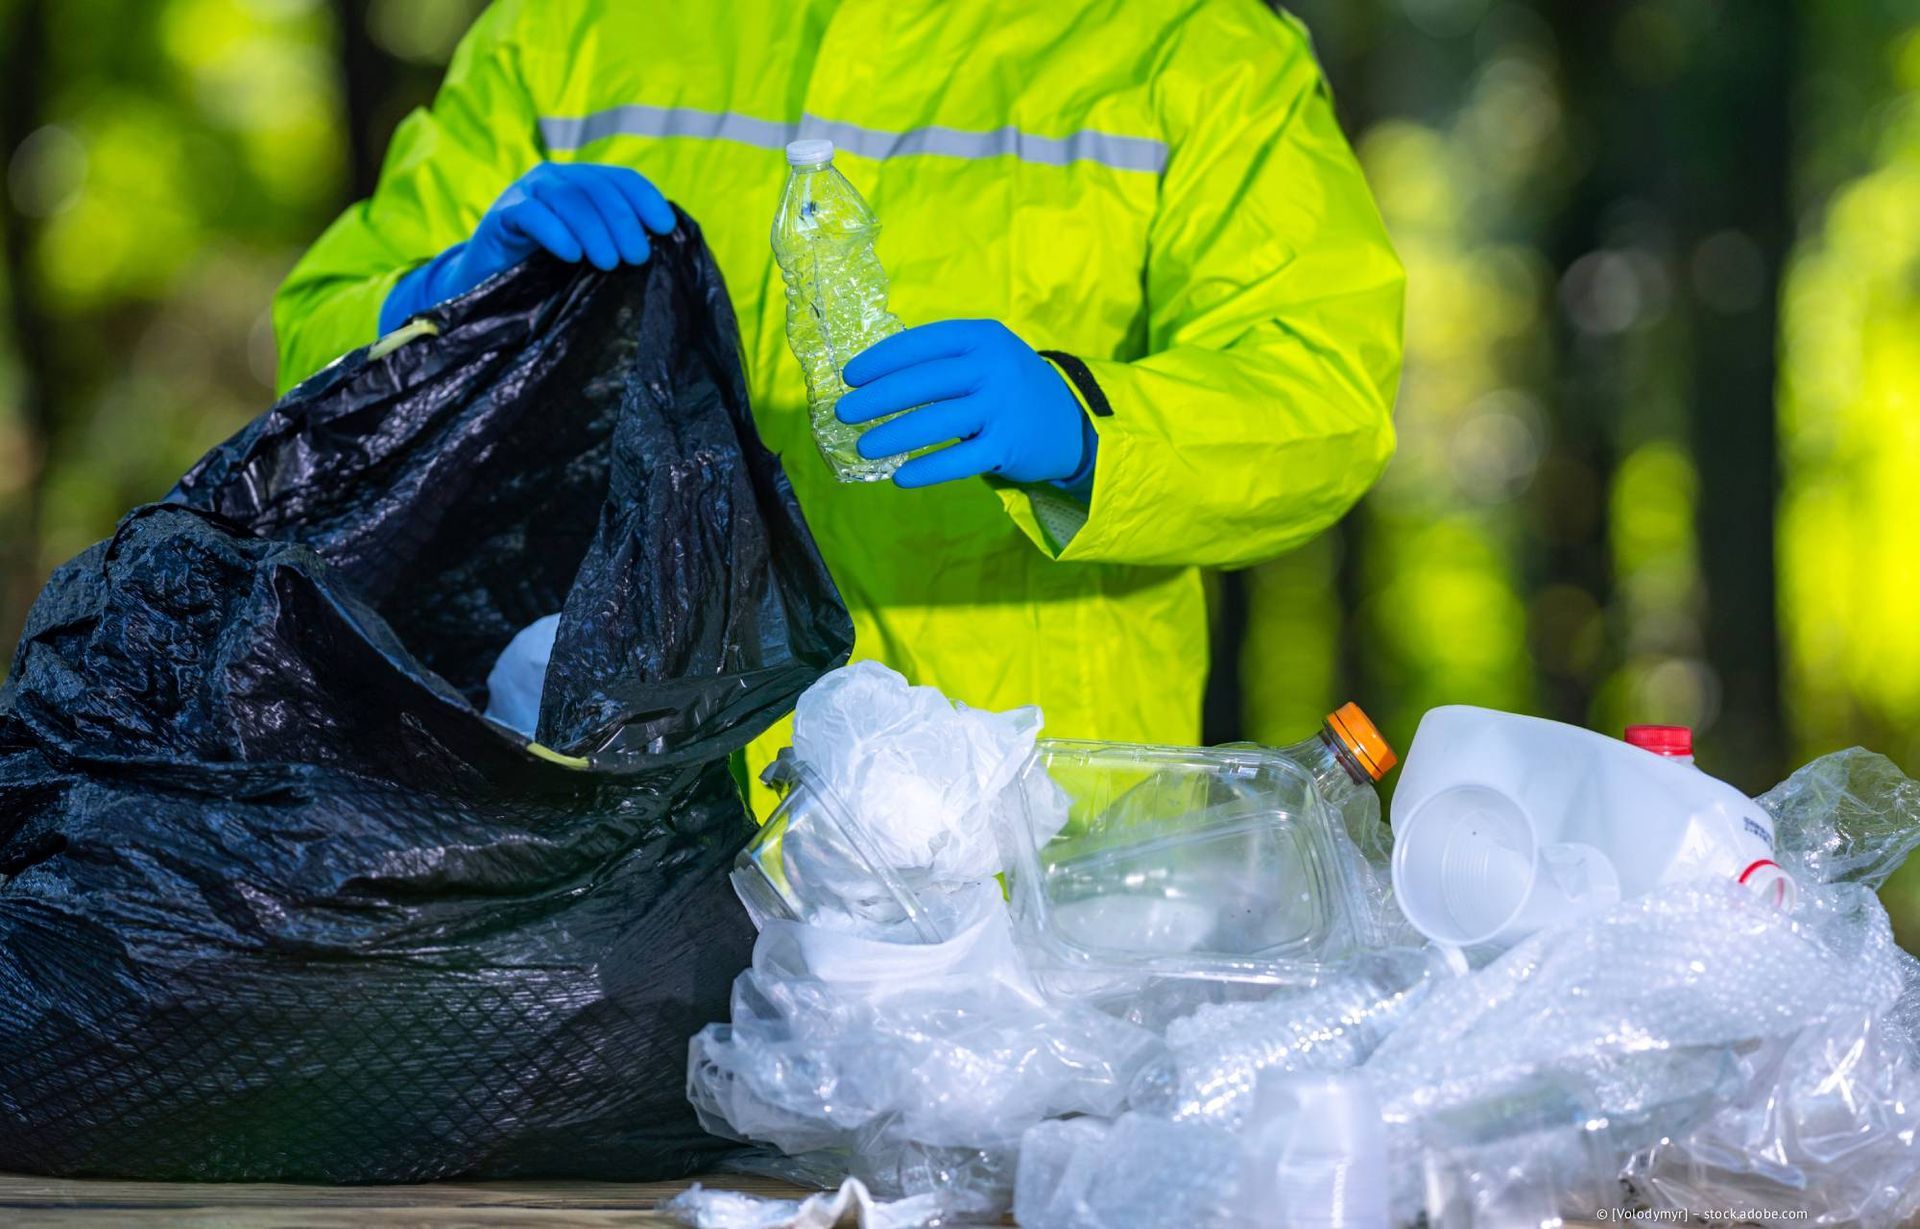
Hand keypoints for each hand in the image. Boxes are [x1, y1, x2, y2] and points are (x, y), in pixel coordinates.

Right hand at [380, 163, 675, 332]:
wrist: (489, 284)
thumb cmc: (546, 270)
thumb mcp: (588, 253)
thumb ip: (616, 242)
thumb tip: (661, 248)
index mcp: (582, 183)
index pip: (621, 179)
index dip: (646, 199)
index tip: (665, 227)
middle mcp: (556, 179)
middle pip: (597, 188)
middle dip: (623, 221)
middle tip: (637, 256)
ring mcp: (527, 192)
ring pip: (567, 198)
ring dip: (595, 230)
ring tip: (610, 262)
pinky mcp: (502, 214)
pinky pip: (532, 214)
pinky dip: (555, 232)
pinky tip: (572, 255)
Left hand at [836, 320, 1095, 489]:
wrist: (1072, 422)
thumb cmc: (1010, 388)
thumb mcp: (985, 356)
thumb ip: (943, 360)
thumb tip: (876, 378)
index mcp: (981, 337)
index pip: (922, 343)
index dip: (881, 360)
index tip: (850, 377)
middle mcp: (992, 367)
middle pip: (923, 382)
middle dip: (877, 399)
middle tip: (845, 412)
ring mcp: (1001, 407)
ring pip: (935, 421)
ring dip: (892, 436)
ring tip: (864, 447)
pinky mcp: (1008, 445)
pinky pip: (958, 460)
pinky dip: (926, 469)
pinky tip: (901, 476)